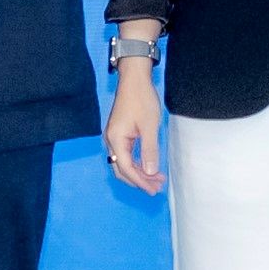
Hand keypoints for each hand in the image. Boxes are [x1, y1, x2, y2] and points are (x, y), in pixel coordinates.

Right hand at [105, 49, 163, 193]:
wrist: (134, 79)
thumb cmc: (142, 99)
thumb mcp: (150, 126)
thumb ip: (149, 150)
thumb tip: (150, 172)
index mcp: (116, 139)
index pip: (127, 168)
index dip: (140, 181)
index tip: (153, 190)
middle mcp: (111, 140)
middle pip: (122, 169)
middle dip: (139, 180)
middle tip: (156, 188)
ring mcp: (114, 137)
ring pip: (124, 163)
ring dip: (139, 173)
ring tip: (156, 179)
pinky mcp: (119, 133)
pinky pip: (126, 154)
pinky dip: (137, 163)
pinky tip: (149, 166)